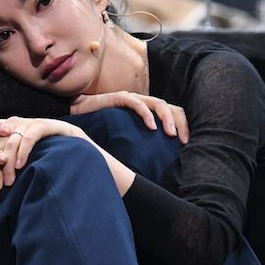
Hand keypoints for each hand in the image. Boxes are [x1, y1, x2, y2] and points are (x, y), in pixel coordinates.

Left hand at [0, 117, 82, 191]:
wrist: (73, 141)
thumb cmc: (41, 152)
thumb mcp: (17, 156)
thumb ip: (1, 161)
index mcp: (2, 128)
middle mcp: (12, 123)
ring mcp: (28, 122)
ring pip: (11, 142)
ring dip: (7, 164)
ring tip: (8, 182)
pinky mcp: (44, 125)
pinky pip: (29, 137)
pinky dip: (23, 152)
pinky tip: (20, 166)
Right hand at [70, 92, 188, 143]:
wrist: (79, 111)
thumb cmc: (103, 126)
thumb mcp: (127, 136)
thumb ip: (140, 143)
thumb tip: (155, 166)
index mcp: (148, 111)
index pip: (173, 113)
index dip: (183, 125)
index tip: (186, 144)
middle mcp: (143, 103)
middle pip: (170, 107)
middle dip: (180, 123)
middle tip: (182, 140)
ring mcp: (132, 99)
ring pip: (158, 103)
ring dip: (167, 118)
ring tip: (170, 134)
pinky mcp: (120, 98)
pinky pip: (137, 104)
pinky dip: (146, 114)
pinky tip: (151, 127)